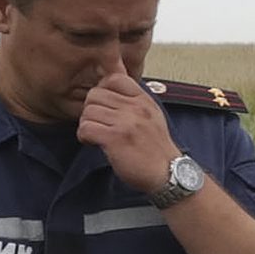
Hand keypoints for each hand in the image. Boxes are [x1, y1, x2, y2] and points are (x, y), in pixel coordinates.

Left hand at [78, 72, 181, 195]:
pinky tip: (94, 143)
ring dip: (87, 124)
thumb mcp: (152, 118)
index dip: (102, 90)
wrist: (169, 174)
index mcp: (144, 100)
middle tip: (97, 123)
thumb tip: (110, 94)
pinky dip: (85, 136)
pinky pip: (86, 128)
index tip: (104, 106)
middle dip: (91, 109)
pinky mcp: (115, 138)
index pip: (114, 78)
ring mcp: (126, 122)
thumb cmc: (157, 151)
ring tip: (96, 135)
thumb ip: (134, 104)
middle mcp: (136, 108)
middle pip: (95, 94)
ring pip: (88, 111)